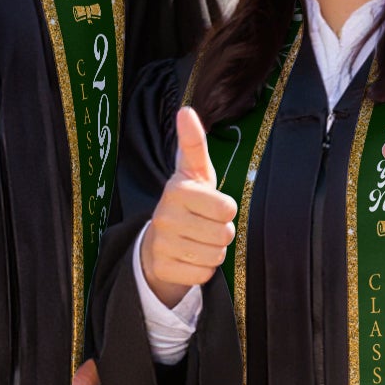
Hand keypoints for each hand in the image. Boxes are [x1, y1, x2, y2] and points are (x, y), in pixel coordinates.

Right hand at [139, 107, 236, 307]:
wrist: (157, 242)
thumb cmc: (187, 201)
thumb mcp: (194, 172)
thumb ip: (194, 143)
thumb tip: (186, 110)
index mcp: (177, 190)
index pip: (226, 208)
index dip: (226, 209)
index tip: (212, 205)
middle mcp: (165, 216)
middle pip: (224, 234)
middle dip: (222, 232)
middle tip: (206, 225)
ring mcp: (161, 244)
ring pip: (215, 255)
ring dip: (213, 251)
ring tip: (198, 240)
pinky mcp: (163, 268)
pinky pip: (203, 274)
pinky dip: (203, 269)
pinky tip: (189, 257)